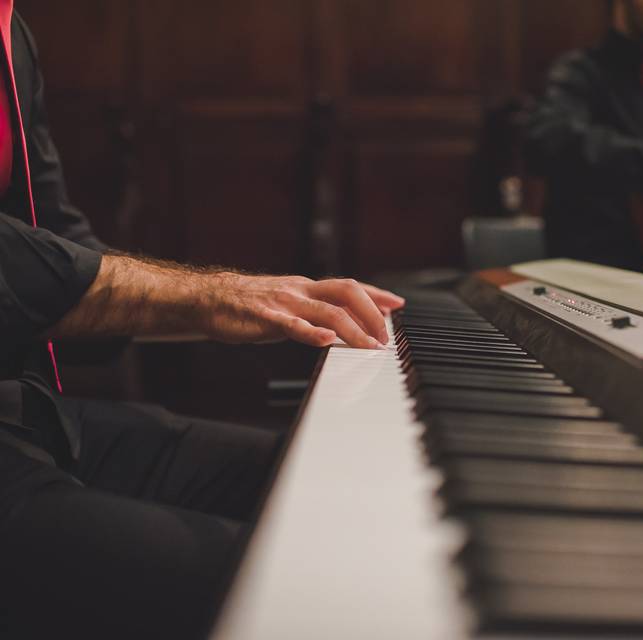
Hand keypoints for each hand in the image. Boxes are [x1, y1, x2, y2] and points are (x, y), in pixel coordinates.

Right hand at [205, 274, 404, 348]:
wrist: (209, 299)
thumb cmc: (250, 306)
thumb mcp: (289, 306)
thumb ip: (313, 313)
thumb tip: (343, 327)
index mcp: (308, 288)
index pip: (351, 287)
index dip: (376, 294)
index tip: (399, 304)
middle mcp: (301, 290)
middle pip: (347, 292)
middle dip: (372, 313)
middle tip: (385, 337)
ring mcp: (284, 303)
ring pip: (326, 310)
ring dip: (353, 329)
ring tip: (369, 345)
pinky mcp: (266, 318)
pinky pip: (292, 325)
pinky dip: (311, 333)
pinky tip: (325, 341)